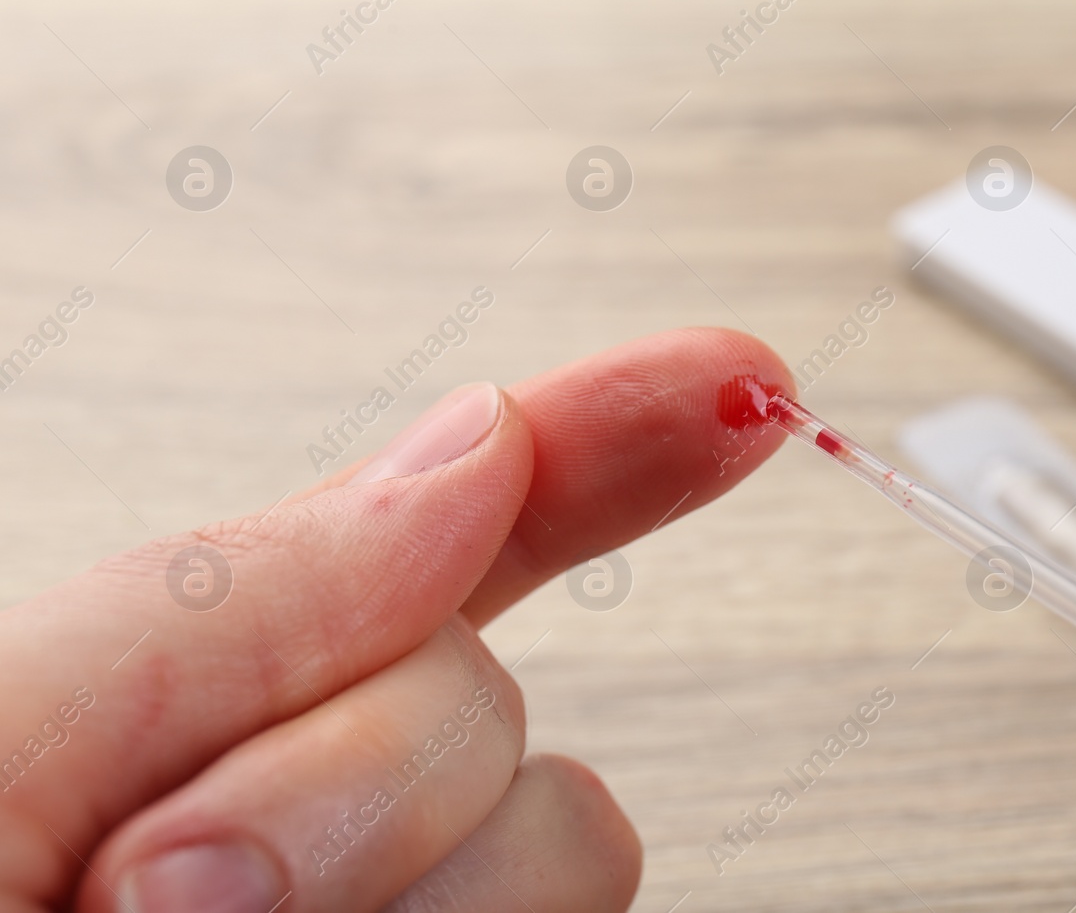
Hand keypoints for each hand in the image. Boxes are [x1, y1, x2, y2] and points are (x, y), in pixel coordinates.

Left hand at [0, 327, 790, 912]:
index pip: (459, 528)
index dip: (616, 436)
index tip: (747, 387)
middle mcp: (332, 817)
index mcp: (207, 702)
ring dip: (388, 886)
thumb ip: (228, 599)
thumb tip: (480, 448)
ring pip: (572, 837)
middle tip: (154, 890)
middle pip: (495, 695)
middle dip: (354, 777)